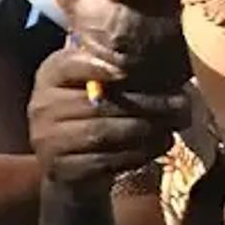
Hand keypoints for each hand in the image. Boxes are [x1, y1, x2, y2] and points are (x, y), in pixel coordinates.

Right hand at [29, 47, 182, 194]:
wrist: (72, 167)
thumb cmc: (93, 115)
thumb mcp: (98, 85)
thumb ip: (118, 69)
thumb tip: (163, 55)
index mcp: (51, 75)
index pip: (73, 65)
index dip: (102, 66)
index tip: (131, 70)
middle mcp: (42, 106)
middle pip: (99, 103)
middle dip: (147, 104)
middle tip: (182, 105)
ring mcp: (47, 140)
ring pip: (103, 132)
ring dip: (145, 131)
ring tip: (173, 127)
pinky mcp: (60, 169)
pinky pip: (104, 161)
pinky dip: (136, 154)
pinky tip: (158, 148)